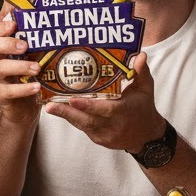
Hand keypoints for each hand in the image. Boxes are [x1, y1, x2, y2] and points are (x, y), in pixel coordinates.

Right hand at [0, 13, 41, 125]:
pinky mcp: (0, 96)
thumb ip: (39, 50)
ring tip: (36, 68)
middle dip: (7, 43)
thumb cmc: (30, 82)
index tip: (14, 23)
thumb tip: (60, 32)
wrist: (23, 112)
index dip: (2, 27)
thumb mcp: (34, 63)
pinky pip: (8, 91)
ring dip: (20, 66)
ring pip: (0, 68)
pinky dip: (23, 88)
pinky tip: (36, 86)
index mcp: (4, 52)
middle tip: (25, 45)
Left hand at [44, 52, 163, 152]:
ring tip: (49, 107)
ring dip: (66, 116)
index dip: (89, 106)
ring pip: (83, 125)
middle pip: (89, 120)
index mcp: (125, 111)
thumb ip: (141, 72)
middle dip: (68, 113)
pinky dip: (73, 119)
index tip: (73, 99)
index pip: (106, 109)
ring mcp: (106, 135)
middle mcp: (115, 125)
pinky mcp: (99, 140)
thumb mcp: (146, 88)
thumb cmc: (144, 108)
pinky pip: (84, 129)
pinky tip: (60, 110)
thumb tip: (140, 55)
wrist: (146, 136)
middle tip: (50, 105)